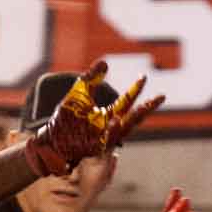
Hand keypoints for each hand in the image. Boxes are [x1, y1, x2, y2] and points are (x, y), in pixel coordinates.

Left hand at [26, 60, 164, 176]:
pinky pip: (106, 142)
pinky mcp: (93, 150)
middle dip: (147, 108)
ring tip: (142, 108)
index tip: (144, 77)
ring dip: (132, 119)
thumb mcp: (78, 95)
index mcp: (107, 116)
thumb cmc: (64, 121)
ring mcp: (102, 140)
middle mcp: (108, 129)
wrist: (49, 142)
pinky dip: (112, 132)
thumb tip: (105, 62)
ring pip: (122, 132)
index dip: (135, 89)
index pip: (126, 101)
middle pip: (133, 119)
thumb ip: (91, 80)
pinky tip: (116, 121)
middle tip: (162, 97)